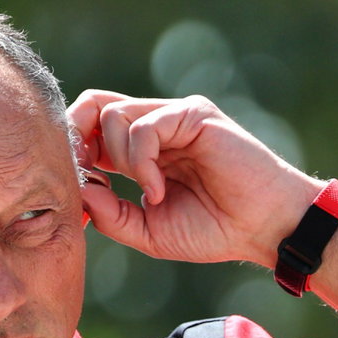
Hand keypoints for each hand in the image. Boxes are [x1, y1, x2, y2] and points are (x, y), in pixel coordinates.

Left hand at [67, 90, 321, 266]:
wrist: (263, 228)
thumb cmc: (214, 230)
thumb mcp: (149, 232)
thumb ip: (111, 214)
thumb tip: (80, 191)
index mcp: (141, 151)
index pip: (90, 130)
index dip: (74, 154)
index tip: (79, 192)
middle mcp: (155, 126)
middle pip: (92, 105)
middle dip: (78, 139)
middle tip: (91, 176)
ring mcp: (174, 117)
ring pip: (113, 115)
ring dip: (120, 160)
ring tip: (150, 193)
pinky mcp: (193, 114)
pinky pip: (144, 126)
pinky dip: (142, 162)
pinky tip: (160, 189)